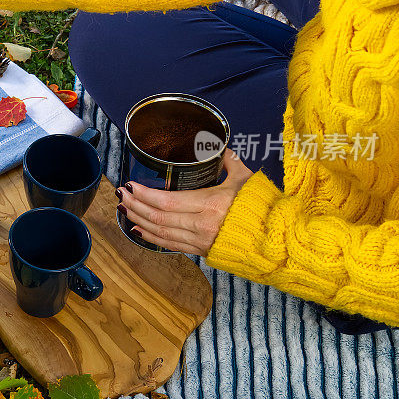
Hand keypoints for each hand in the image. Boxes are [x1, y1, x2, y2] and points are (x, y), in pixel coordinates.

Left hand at [116, 149, 252, 254]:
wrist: (276, 240)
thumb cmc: (262, 208)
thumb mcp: (245, 180)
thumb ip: (229, 162)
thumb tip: (219, 147)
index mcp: (210, 205)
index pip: (167, 201)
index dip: (145, 195)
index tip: (131, 185)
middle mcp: (201, 226)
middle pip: (158, 217)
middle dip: (135, 206)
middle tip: (121, 195)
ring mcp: (200, 241)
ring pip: (160, 233)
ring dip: (139, 221)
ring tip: (124, 210)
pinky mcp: (201, 250)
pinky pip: (169, 245)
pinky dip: (151, 237)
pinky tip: (139, 229)